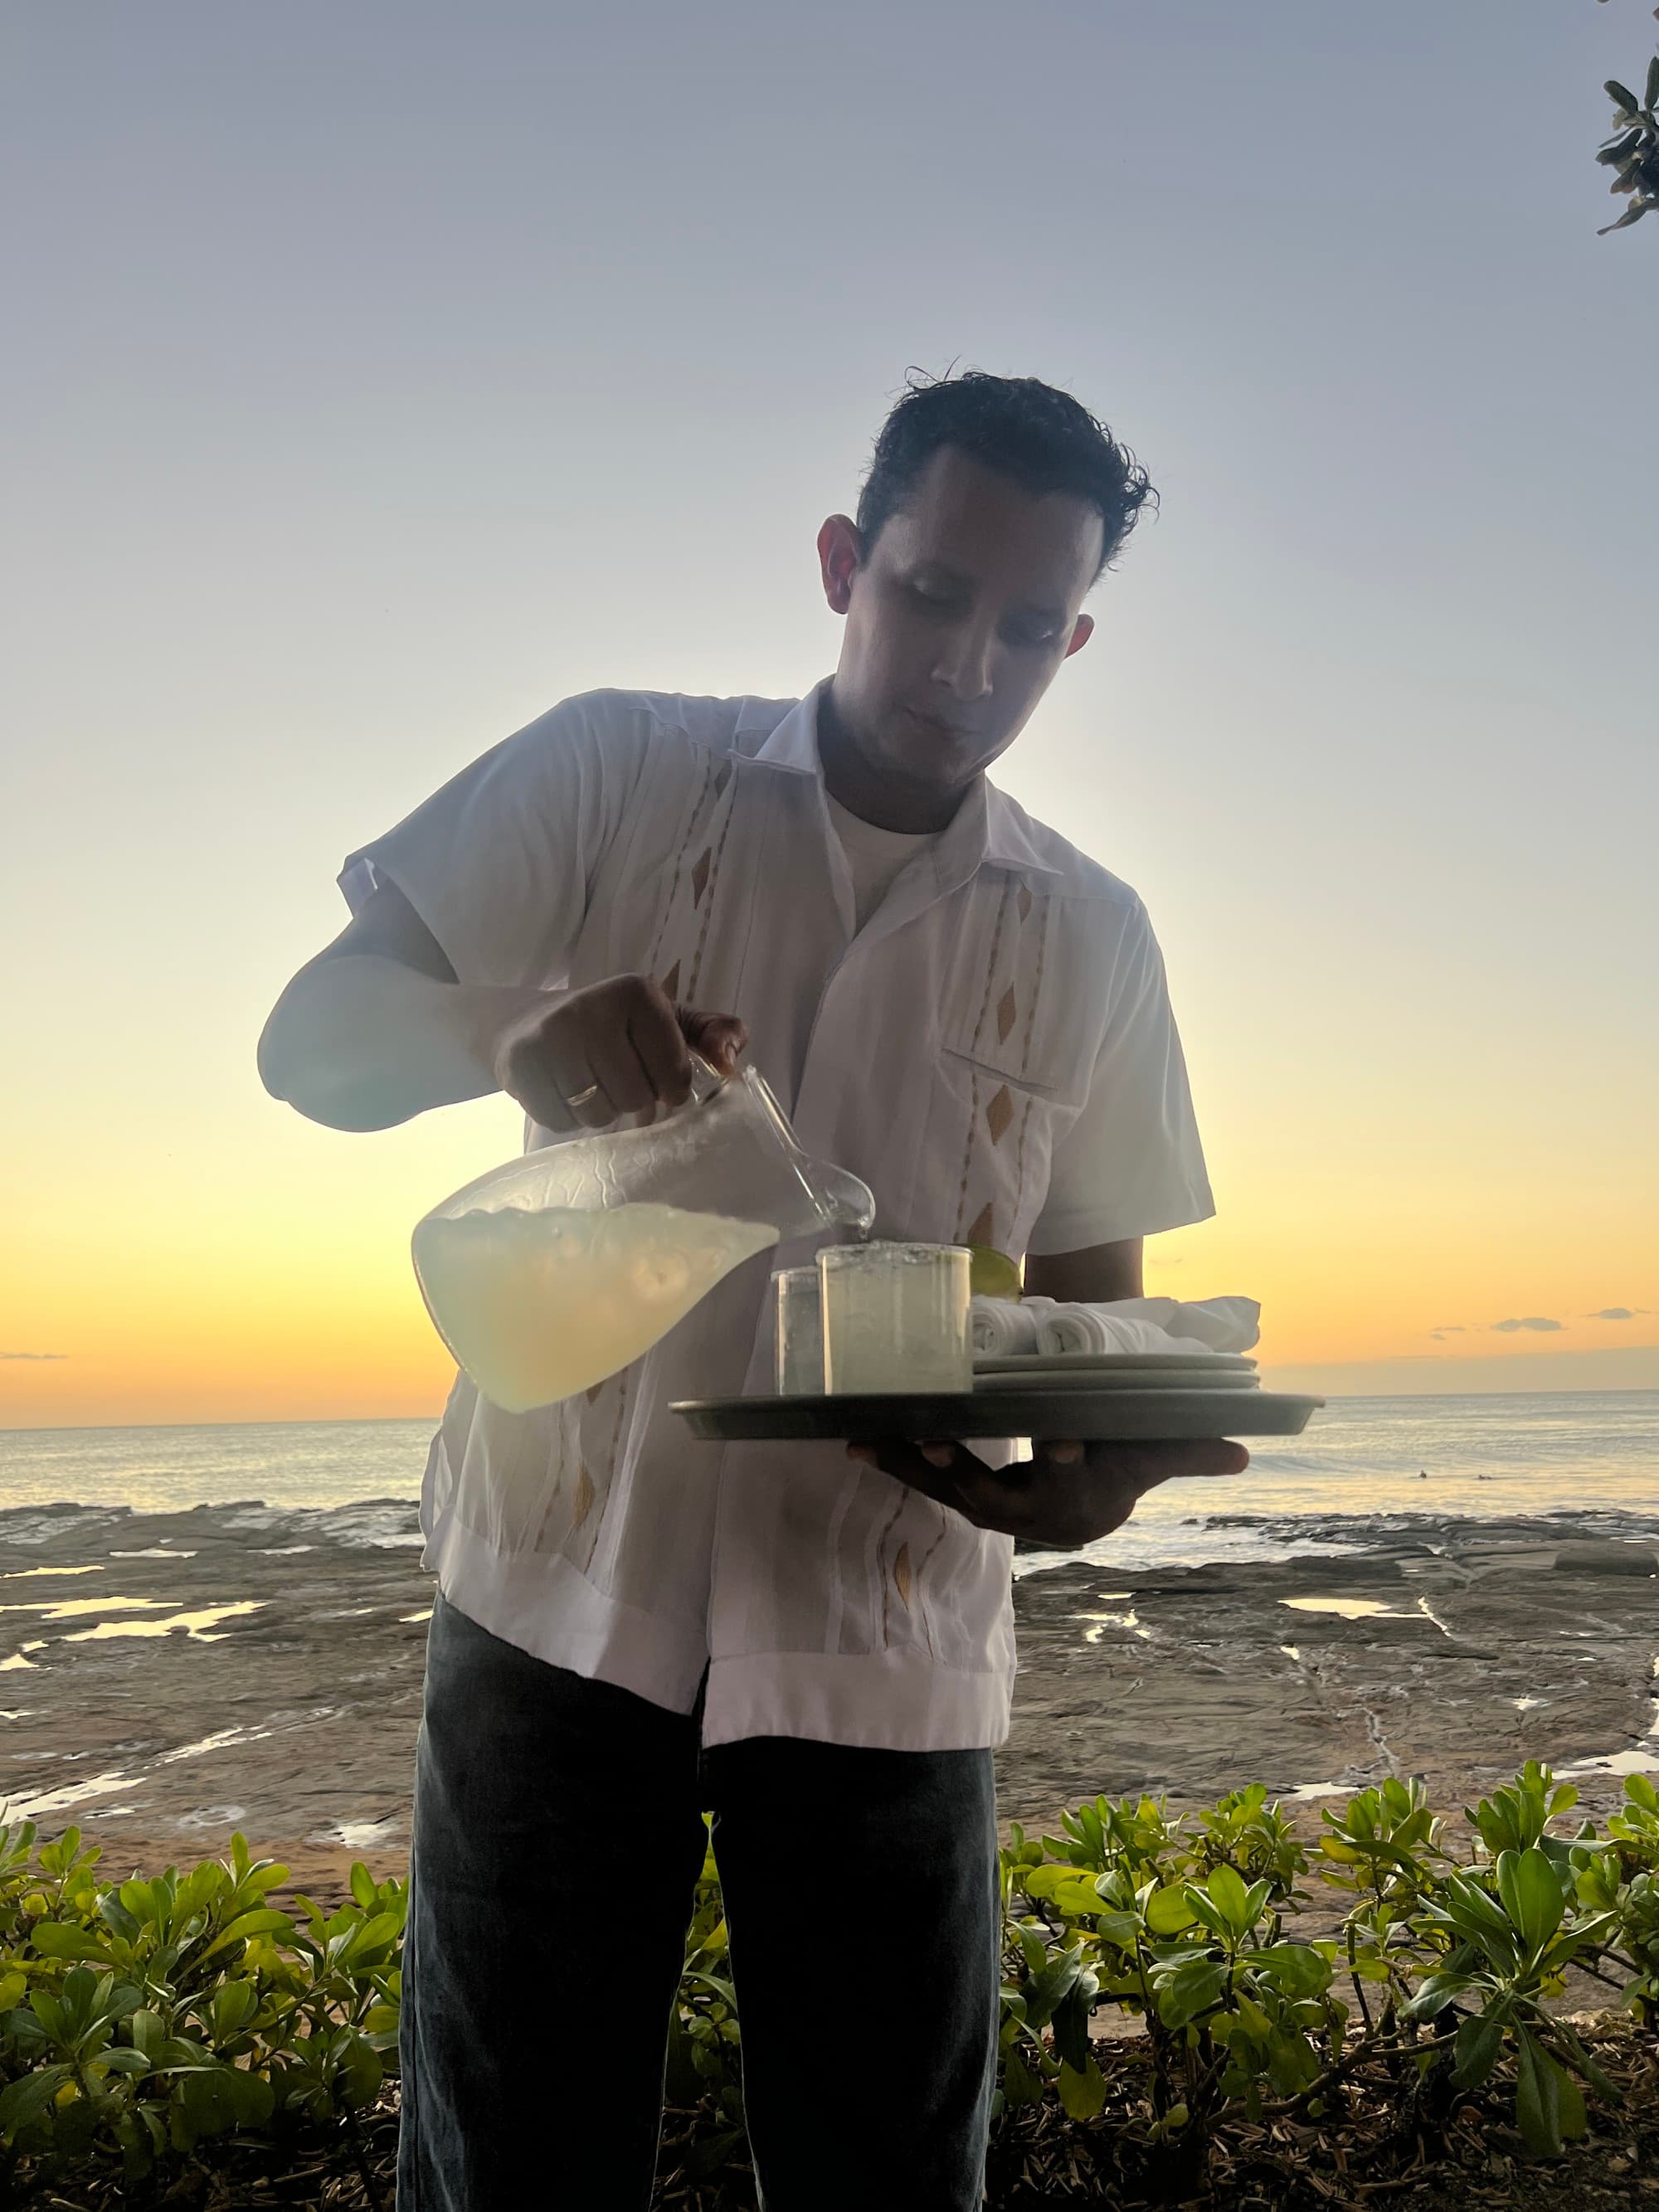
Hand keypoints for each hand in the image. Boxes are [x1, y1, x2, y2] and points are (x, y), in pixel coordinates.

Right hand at [492, 973, 747, 1131]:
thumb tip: (729, 1064)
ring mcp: (550, 1034)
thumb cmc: (614, 1027)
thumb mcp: (669, 1021)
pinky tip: (563, 1090)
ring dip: (600, 1111)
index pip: (674, 1073)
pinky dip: (566, 1117)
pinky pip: (560, 1120)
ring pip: (597, 1113)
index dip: (670, 1088)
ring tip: (591, 1084)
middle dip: (632, 1101)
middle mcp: (591, 1006)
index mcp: (637, 992)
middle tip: (618, 1080)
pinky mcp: (520, 1062)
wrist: (530, 1021)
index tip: (658, 1077)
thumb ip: (714, 1033)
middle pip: (634, 1097)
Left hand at [846, 1435, 1248, 1549]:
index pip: (1073, 1481)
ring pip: (944, 1490)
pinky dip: (892, 1461)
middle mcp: (1027, 1516)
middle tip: (935, 1441)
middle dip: (962, 1470)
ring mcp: (989, 1509)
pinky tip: (854, 1441)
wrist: (1088, 1504)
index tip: (1060, 1435)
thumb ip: (1190, 1453)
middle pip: (992, 1495)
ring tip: (866, 1440)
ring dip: (905, 1465)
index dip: (1067, 1460)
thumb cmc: (1121, 1468)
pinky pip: (924, 1481)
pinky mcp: (961, 1497)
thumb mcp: (1153, 1457)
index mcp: (1077, 1502)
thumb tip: (1242, 1453)